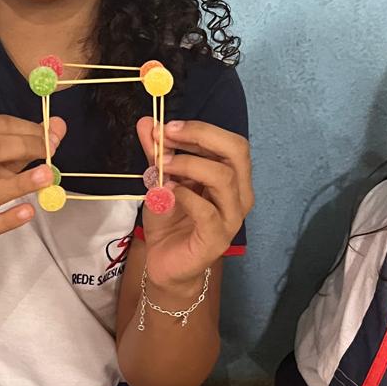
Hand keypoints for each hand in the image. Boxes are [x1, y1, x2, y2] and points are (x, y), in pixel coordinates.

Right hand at [0, 115, 65, 256]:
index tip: (49, 135)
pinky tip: (28, 211)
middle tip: (50, 151)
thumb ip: (28, 144)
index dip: (25, 128)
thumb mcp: (1, 162)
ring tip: (47, 176)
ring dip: (22, 182)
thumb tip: (57, 125)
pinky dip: (11, 217)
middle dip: (24, 146)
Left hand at [136, 117, 252, 289]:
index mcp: (231, 177)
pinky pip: (207, 211)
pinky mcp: (217, 238)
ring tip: (161, 165)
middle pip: (236, 152)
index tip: (166, 126)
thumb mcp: (160, 180)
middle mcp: (239, 194)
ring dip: (189, 164)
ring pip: (224, 178)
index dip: (200, 129)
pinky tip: (167, 192)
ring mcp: (231, 217)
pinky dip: (185, 196)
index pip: (230, 142)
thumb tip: (147, 123)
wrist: (165, 262)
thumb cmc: (170, 220)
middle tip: (166, 136)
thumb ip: (156, 154)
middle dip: (200, 136)